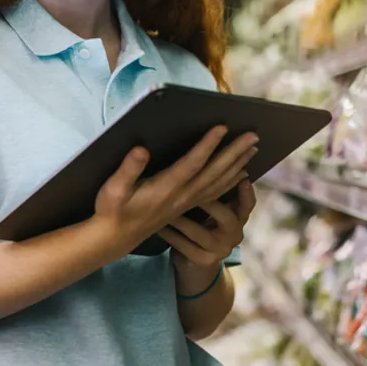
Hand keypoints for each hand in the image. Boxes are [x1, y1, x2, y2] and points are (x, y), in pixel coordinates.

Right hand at [93, 127, 257, 250]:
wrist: (114, 238)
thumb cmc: (112, 210)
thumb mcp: (113, 189)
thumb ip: (128, 169)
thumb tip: (141, 149)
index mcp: (165, 188)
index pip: (192, 163)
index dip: (208, 145)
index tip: (222, 127)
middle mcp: (181, 195)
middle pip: (214, 171)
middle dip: (235, 152)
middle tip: (254, 135)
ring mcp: (186, 202)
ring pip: (219, 182)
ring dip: (238, 164)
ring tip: (253, 148)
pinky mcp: (186, 205)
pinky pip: (215, 192)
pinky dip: (231, 181)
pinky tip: (241, 173)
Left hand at [159, 179, 256, 269]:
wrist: (194, 265)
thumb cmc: (201, 228)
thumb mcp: (212, 212)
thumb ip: (214, 193)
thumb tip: (208, 161)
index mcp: (238, 219)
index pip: (247, 204)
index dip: (246, 192)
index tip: (241, 176)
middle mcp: (234, 235)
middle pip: (227, 217)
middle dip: (209, 202)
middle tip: (191, 189)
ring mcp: (219, 250)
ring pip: (198, 232)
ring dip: (180, 218)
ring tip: (165, 205)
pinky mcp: (203, 260)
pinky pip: (182, 245)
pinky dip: (169, 234)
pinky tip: (157, 225)